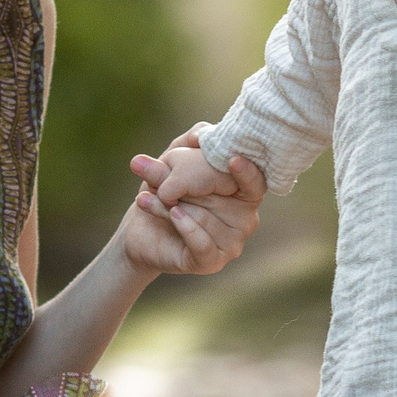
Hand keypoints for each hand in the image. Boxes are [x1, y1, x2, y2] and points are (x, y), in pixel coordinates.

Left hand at [121, 128, 263, 275]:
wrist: (141, 231)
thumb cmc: (165, 192)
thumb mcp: (173, 160)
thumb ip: (189, 142)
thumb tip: (200, 134)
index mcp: (244, 193)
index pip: (256, 183)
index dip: (247, 172)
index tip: (232, 160)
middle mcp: (245, 220)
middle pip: (220, 196)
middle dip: (185, 184)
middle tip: (154, 177)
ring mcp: (232, 244)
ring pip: (204, 217)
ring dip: (168, 205)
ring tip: (147, 198)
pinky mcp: (212, 262)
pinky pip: (201, 242)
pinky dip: (183, 226)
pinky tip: (172, 214)